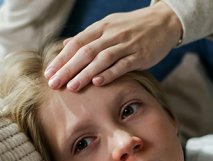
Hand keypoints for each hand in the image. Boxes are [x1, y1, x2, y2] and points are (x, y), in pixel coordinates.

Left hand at [45, 1, 182, 91]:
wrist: (163, 21)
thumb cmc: (133, 27)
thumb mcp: (109, 26)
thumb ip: (89, 37)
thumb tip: (67, 44)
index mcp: (101, 28)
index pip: (76, 44)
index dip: (61, 59)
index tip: (48, 74)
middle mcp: (111, 35)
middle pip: (85, 52)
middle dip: (67, 69)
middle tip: (54, 84)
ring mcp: (126, 44)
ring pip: (102, 59)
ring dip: (85, 73)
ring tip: (72, 87)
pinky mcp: (140, 55)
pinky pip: (123, 64)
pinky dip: (110, 73)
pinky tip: (98, 82)